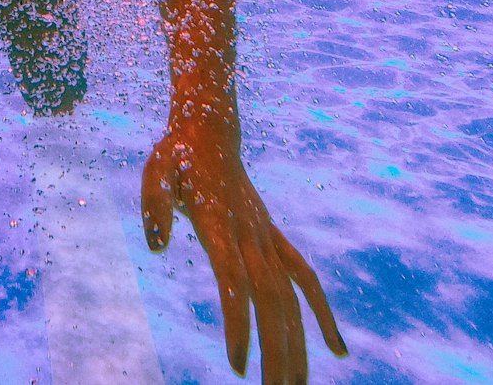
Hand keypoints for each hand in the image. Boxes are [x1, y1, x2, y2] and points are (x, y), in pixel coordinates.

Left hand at [142, 131, 346, 382]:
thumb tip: (156, 246)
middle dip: (275, 351)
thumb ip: (154, 204)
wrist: (210, 129)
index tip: (238, 365)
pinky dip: (321, 313)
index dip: (238, 321)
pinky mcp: (273, 237)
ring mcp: (266, 237)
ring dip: (298, 344)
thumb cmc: (177, 154)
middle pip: (270, 300)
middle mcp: (250, 235)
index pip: (234, 280)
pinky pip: (305, 278)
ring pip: (291, 297)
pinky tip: (337, 350)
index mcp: (220, 223)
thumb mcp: (156, 169)